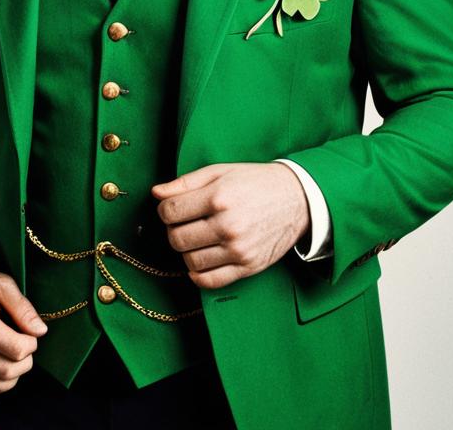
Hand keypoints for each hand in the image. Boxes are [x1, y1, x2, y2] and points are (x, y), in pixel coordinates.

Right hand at [0, 271, 47, 393]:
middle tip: (26, 342)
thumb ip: (23, 307)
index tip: (31, 332)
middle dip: (27, 359)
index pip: (14, 348)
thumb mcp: (4, 285)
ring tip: (16, 350)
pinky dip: (6, 378)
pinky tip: (4, 358)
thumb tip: (40, 331)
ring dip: (18, 371)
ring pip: (1, 384)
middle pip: (7, 370)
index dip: (31, 343)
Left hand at [152, 162, 310, 289]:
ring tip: (195, 238)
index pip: (170, 211)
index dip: (164, 209)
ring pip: (190, 261)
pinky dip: (198, 275)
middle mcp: (228, 225)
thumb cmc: (255, 182)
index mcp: (218, 197)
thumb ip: (185, 182)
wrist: (297, 198)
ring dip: (185, 251)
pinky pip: (210, 281)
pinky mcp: (248, 267)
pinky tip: (200, 260)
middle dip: (173, 230)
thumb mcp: (219, 172)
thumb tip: (156, 193)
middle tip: (183, 223)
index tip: (171, 208)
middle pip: (177, 238)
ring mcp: (238, 249)